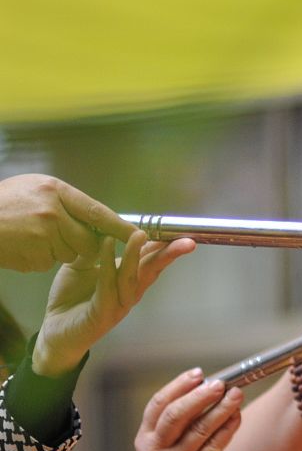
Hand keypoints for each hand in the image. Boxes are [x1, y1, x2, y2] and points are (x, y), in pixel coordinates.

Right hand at [0, 174, 135, 272]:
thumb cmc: (2, 203)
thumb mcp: (34, 188)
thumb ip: (63, 201)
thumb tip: (91, 216)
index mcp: (55, 191)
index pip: (98, 212)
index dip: (120, 227)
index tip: (139, 235)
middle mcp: (53, 213)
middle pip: (89, 240)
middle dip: (83, 245)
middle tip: (60, 236)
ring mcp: (45, 236)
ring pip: (71, 254)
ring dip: (58, 251)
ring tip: (32, 236)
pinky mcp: (37, 256)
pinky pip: (51, 263)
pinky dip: (40, 258)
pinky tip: (23, 246)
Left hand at [35, 233, 194, 375]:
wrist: (55, 330)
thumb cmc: (72, 298)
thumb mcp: (81, 265)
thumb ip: (94, 247)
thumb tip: (104, 223)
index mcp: (128, 280)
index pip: (151, 259)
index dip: (165, 245)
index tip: (181, 230)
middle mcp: (129, 293)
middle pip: (152, 270)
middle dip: (169, 254)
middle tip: (187, 241)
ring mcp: (118, 305)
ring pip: (132, 278)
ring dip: (138, 255)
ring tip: (141, 234)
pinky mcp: (102, 314)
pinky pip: (108, 286)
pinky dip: (109, 265)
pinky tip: (109, 245)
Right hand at [135, 370, 243, 450]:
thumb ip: (179, 426)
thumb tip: (210, 390)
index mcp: (145, 440)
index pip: (159, 405)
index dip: (179, 386)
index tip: (199, 374)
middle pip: (177, 415)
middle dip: (201, 395)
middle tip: (221, 383)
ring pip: (200, 430)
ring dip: (221, 409)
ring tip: (237, 395)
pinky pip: (215, 448)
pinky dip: (228, 429)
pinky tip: (237, 418)